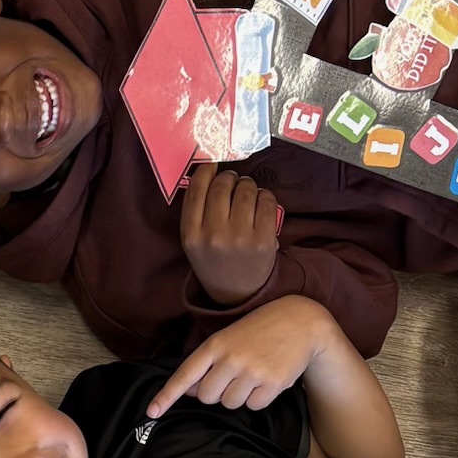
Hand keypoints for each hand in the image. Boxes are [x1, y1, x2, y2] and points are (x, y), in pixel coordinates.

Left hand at [146, 295, 331, 417]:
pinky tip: (266, 380)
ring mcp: (252, 371)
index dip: (166, 396)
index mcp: (215, 345)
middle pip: (206, 396)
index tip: (152, 412)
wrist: (301, 322)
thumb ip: (206, 364)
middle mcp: (231, 359)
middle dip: (215, 393)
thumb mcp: (227, 339)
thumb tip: (187, 391)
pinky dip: (258, 399)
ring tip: (252, 375)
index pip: (184, 374)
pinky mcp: (273, 383)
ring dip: (238, 396)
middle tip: (232, 376)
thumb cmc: (258, 331)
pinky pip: (254, 406)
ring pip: (230, 404)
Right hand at [181, 161, 279, 308]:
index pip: (197, 191)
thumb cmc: (213, 260)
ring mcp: (240, 237)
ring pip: (246, 189)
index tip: (212, 165)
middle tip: (233, 181)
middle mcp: (214, 234)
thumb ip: (196, 212)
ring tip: (246, 193)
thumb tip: (212, 172)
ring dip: (248, 184)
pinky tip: (260, 203)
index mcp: (191, 235)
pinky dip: (264, 195)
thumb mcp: (193, 241)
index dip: (205, 171)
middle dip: (230, 177)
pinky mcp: (264, 238)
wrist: (237, 293)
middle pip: (223, 186)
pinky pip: (266, 200)